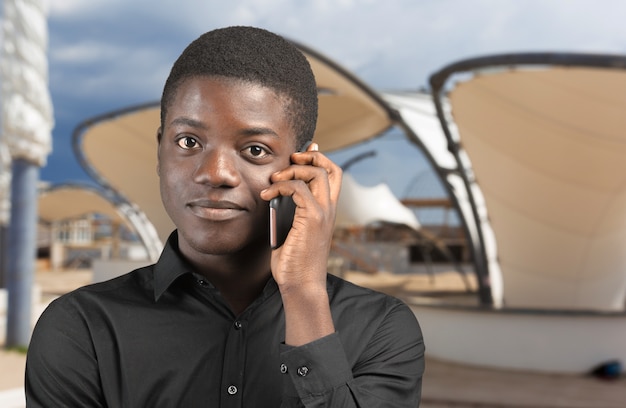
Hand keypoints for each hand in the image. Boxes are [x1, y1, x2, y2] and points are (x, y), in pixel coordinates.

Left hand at [260, 142, 341, 344]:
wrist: (301, 284)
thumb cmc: (295, 261)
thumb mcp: (293, 230)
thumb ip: (291, 210)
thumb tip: (277, 192)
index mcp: (327, 211)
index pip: (333, 175)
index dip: (320, 160)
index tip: (301, 154)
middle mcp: (330, 209)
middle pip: (330, 169)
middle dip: (308, 158)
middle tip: (290, 161)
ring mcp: (323, 213)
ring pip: (316, 174)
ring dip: (292, 171)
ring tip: (274, 179)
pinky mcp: (313, 219)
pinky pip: (299, 189)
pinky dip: (281, 186)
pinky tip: (267, 195)